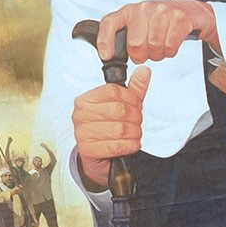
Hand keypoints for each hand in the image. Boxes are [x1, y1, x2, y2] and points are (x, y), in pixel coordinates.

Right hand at [70, 68, 151, 190]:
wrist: (96, 155)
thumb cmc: (107, 128)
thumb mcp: (121, 105)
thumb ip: (134, 89)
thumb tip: (144, 71)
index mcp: (86, 99)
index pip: (113, 91)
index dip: (131, 98)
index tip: (136, 105)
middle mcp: (80, 114)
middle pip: (119, 110)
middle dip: (135, 118)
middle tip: (137, 122)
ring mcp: (82, 132)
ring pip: (120, 129)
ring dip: (134, 133)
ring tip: (135, 134)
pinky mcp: (87, 149)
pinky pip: (116, 145)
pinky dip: (129, 146)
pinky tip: (131, 144)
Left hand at [96, 0, 216, 63]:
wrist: (193, 12)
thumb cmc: (163, 22)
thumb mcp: (141, 25)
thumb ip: (125, 37)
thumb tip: (110, 55)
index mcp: (130, 11)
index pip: (110, 22)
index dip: (105, 40)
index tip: (107, 56)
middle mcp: (144, 8)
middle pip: (135, 44)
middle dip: (142, 56)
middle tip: (148, 53)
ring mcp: (163, 11)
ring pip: (154, 46)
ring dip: (158, 54)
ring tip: (161, 48)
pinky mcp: (181, 17)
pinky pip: (170, 44)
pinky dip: (170, 52)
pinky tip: (171, 46)